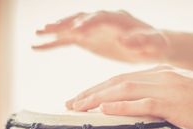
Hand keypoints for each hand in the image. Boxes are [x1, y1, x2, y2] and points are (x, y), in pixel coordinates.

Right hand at [33, 10, 169, 62]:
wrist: (151, 45)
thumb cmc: (155, 43)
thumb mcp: (154, 42)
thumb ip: (141, 40)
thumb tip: (125, 39)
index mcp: (118, 19)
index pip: (100, 18)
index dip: (89, 24)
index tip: (77, 32)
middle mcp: (101, 21)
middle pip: (81, 19)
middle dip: (65, 24)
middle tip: (48, 29)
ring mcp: (92, 30)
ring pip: (70, 28)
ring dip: (55, 31)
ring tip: (37, 34)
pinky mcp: (87, 39)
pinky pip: (67, 40)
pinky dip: (53, 43)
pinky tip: (38, 46)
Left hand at [66, 65, 192, 128]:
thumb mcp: (179, 96)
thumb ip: (158, 99)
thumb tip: (139, 109)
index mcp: (160, 73)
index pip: (122, 78)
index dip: (99, 87)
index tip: (82, 96)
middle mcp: (159, 76)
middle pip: (116, 81)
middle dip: (90, 91)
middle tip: (70, 102)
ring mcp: (165, 87)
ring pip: (123, 89)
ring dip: (97, 98)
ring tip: (78, 107)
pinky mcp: (173, 102)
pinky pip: (141, 103)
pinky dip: (120, 105)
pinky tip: (103, 109)